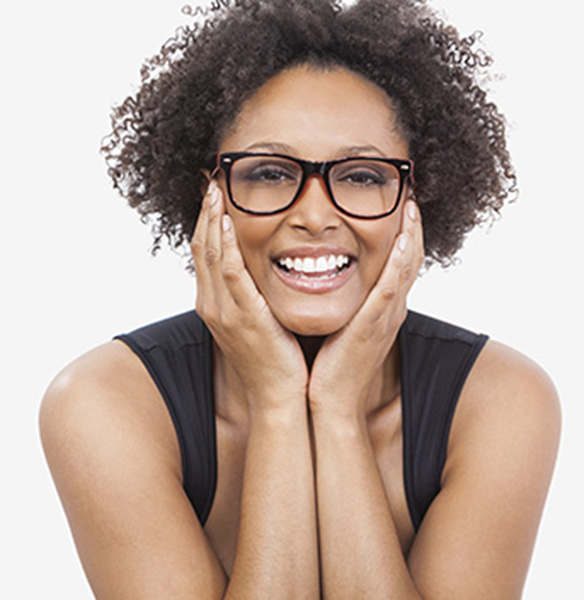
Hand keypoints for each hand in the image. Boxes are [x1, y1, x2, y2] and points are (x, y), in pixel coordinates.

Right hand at [190, 180, 307, 406]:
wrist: (279, 396)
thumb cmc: (275, 360)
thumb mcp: (259, 322)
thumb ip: (255, 296)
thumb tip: (263, 272)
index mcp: (215, 306)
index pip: (205, 254)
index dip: (207, 223)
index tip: (213, 195)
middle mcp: (212, 306)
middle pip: (202, 248)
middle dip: (206, 213)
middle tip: (210, 180)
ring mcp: (224, 312)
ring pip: (211, 255)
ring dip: (213, 220)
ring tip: (216, 190)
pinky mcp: (243, 317)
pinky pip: (231, 274)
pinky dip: (227, 246)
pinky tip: (230, 223)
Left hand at [308, 200, 424, 416]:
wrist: (332, 402)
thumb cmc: (334, 367)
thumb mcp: (345, 327)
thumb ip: (348, 304)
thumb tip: (331, 281)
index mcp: (384, 310)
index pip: (401, 265)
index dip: (406, 236)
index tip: (402, 208)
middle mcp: (391, 311)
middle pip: (411, 262)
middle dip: (413, 229)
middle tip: (411, 198)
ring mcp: (386, 318)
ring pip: (406, 270)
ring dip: (411, 237)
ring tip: (411, 208)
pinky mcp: (373, 326)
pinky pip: (390, 289)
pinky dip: (399, 264)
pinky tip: (401, 241)